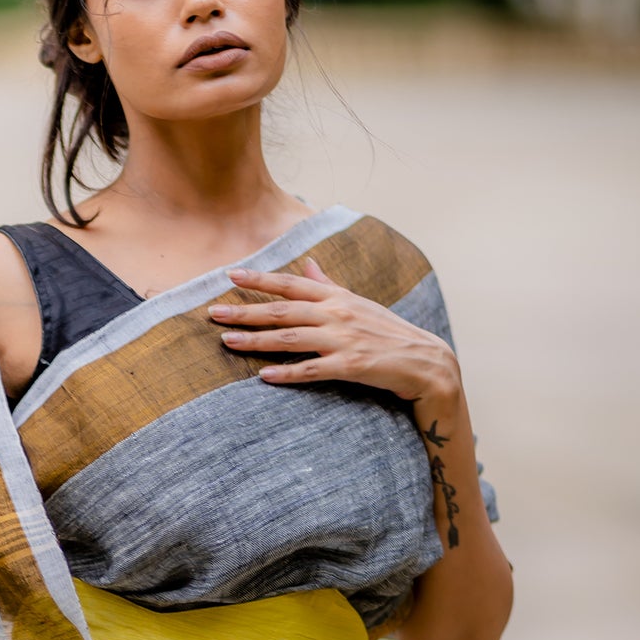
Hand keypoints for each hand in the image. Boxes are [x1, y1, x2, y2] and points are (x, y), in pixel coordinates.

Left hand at [210, 259, 460, 408]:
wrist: (426, 362)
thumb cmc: (388, 332)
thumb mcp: (358, 303)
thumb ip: (328, 285)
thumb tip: (306, 263)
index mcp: (337, 297)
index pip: (291, 285)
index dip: (260, 279)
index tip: (229, 275)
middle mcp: (337, 314)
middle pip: (283, 310)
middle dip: (246, 311)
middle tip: (213, 313)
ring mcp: (344, 339)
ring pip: (291, 338)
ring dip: (257, 340)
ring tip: (228, 342)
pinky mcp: (352, 365)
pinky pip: (313, 370)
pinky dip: (288, 374)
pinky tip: (265, 376)